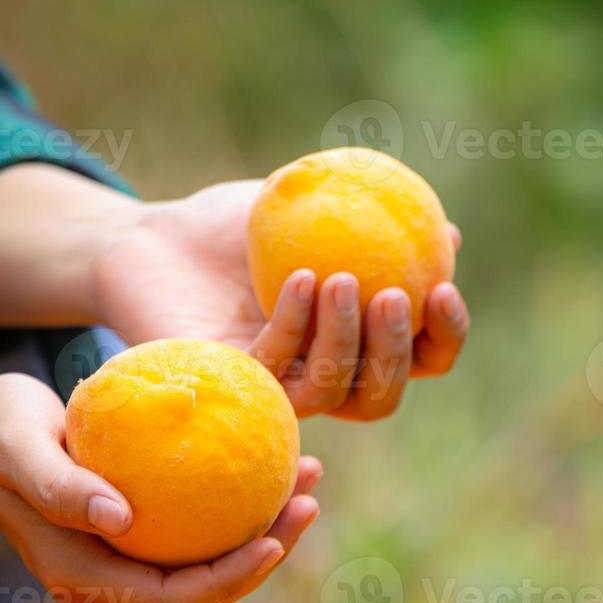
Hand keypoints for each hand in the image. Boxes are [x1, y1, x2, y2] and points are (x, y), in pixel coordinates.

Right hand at [0, 373, 321, 602]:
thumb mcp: (20, 448)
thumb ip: (61, 487)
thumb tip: (121, 520)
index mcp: (85, 578)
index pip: (173, 600)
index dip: (229, 581)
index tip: (274, 541)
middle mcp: (113, 577)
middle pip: (205, 587)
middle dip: (265, 553)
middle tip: (307, 500)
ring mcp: (127, 555)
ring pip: (209, 556)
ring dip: (264, 524)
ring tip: (306, 474)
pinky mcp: (139, 526)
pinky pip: (199, 524)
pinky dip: (238, 498)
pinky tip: (273, 457)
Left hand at [90, 181, 469, 419]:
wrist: (153, 239)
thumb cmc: (237, 225)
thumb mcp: (314, 208)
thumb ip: (379, 223)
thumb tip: (448, 235)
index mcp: (357, 341)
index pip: (422, 358)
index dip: (445, 334)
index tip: (443, 286)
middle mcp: (323, 377)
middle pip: (383, 394)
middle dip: (400, 353)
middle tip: (395, 297)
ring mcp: (277, 391)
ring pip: (335, 394)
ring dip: (348, 341)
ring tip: (342, 279)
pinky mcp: (234, 389)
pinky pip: (279, 368)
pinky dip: (296, 324)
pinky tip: (300, 279)